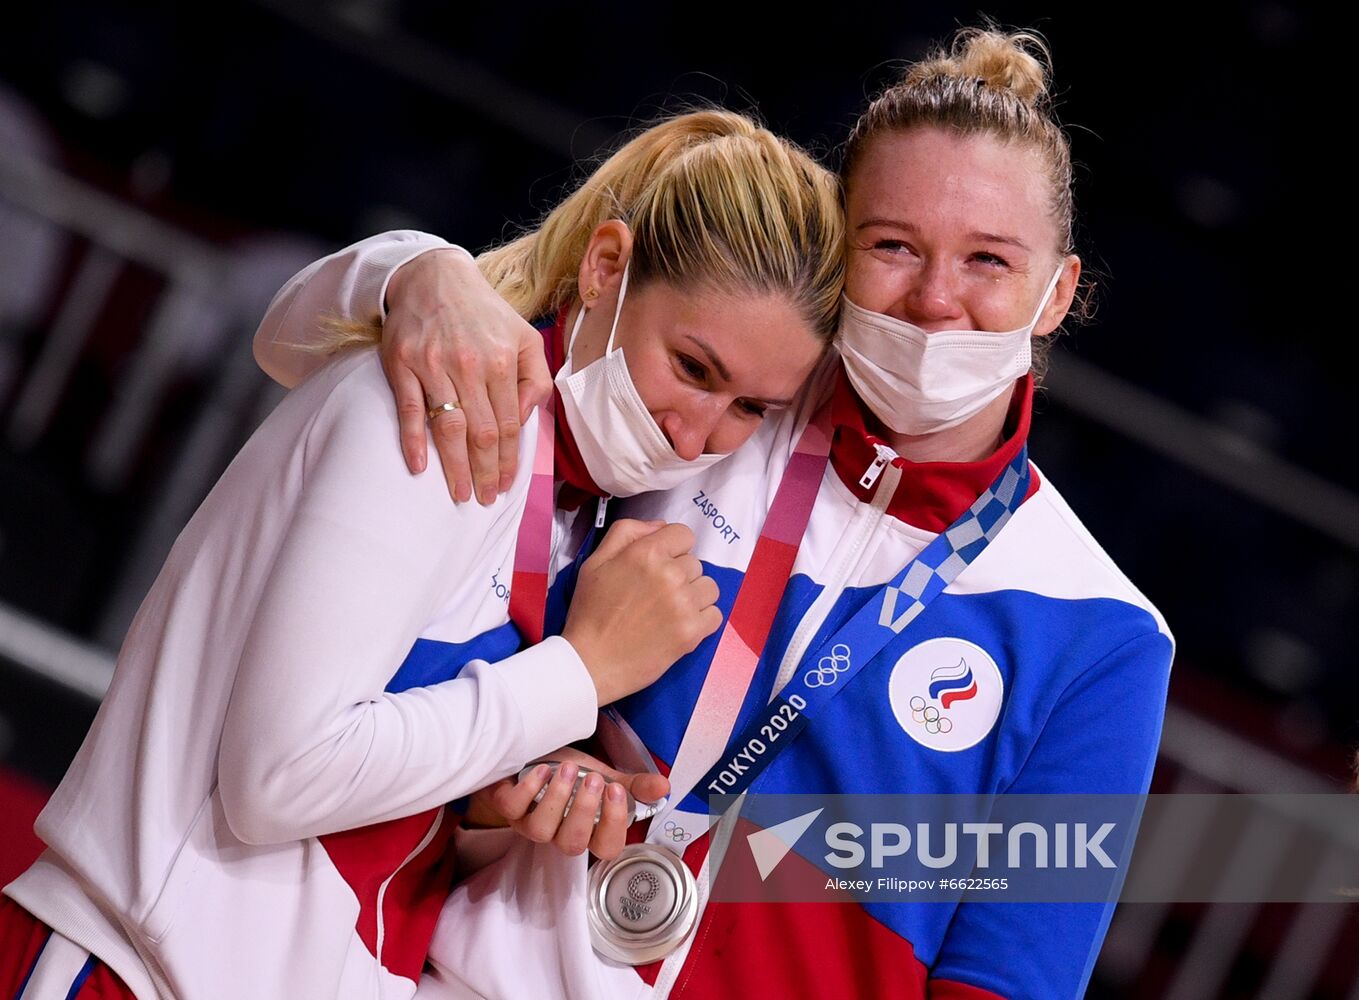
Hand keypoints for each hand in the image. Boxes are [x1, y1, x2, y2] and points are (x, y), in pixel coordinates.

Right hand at [381, 248, 552, 504]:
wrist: (433, 276)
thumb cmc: (484, 313)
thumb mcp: (525, 337)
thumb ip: (536, 378)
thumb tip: (526, 417)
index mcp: (503, 361)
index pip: (508, 424)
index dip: (508, 460)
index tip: (504, 485)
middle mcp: (470, 364)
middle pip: (481, 433)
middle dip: (485, 472)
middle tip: (483, 499)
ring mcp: (433, 365)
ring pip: (449, 427)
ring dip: (454, 467)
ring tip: (460, 493)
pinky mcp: (402, 363)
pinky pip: (409, 410)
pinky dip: (413, 441)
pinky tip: (419, 467)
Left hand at [469, 747, 669, 860]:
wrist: (531, 756)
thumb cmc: (567, 773)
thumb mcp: (604, 776)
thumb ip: (633, 786)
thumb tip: (664, 787)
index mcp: (588, 830)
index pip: (607, 847)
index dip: (613, 824)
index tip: (617, 791)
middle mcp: (558, 833)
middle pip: (572, 845)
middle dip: (584, 812)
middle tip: (593, 779)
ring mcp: (529, 823)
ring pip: (540, 830)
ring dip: (556, 798)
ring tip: (566, 769)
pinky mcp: (507, 807)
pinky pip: (512, 808)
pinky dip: (526, 789)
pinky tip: (540, 770)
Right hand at [562, 519, 722, 706]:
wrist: (590, 662)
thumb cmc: (590, 612)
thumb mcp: (596, 561)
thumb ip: (627, 532)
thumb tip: (660, 526)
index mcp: (647, 553)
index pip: (684, 535)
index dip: (672, 548)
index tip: (660, 565)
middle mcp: (670, 574)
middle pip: (695, 562)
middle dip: (679, 574)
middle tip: (655, 594)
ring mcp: (684, 604)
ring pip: (709, 587)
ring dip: (693, 596)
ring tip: (669, 610)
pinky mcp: (692, 632)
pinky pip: (715, 614)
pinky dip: (701, 620)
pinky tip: (679, 625)